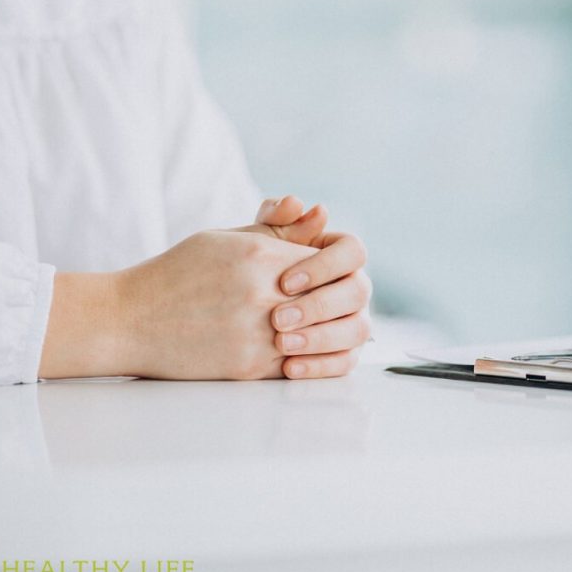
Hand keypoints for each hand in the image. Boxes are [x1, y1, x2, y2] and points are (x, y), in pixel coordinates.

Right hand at [40, 226, 369, 379]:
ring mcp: (258, 335)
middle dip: (340, 302)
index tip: (328, 273)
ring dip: (330, 332)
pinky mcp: (249, 368)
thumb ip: (278, 229)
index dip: (336, 268)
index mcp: (261, 256)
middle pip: (335, 299)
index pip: (332, 260)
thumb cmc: (178, 274)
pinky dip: (311, 359)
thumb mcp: (226, 239)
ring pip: (324, 336)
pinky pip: (301, 366)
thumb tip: (320, 214)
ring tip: (324, 326)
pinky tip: (305, 350)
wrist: (130, 320)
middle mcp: (264, 295)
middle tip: (335, 303)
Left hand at [250, 195, 371, 377]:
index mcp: (337, 255)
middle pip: (359, 292)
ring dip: (321, 338)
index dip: (325, 266)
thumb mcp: (250, 242)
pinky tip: (289, 367)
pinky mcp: (341, 353)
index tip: (285, 281)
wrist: (212, 311)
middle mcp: (350, 286)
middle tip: (278, 318)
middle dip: (319, 306)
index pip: (353, 251)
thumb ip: (273, 222)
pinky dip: (320, 366)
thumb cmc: (235, 270)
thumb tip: (297, 204)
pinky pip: (345, 363)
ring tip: (281, 344)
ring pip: (358, 330)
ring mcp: (350, 320)